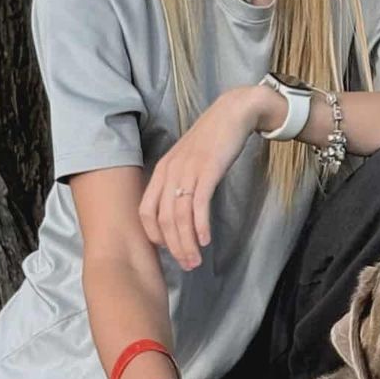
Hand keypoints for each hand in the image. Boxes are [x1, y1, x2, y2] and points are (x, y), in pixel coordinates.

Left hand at [139, 87, 280, 268]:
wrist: (233, 113)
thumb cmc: (213, 139)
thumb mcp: (188, 160)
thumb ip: (180, 181)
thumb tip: (180, 210)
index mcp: (162, 170)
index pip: (146, 210)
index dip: (154, 235)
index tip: (169, 250)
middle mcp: (170, 172)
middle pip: (163, 219)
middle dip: (173, 247)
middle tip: (186, 265)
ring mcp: (187, 171)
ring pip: (180, 216)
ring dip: (187, 243)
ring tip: (196, 259)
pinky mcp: (207, 170)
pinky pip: (198, 205)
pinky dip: (200, 226)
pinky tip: (205, 240)